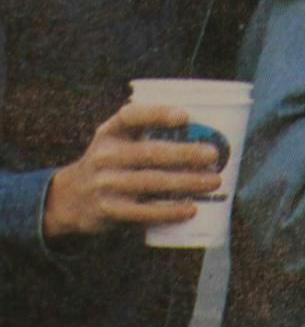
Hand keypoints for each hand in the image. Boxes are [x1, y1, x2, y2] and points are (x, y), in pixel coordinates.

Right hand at [42, 102, 222, 238]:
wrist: (69, 198)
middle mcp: (105, 156)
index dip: (157, 114)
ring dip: (186, 182)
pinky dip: (169, 211)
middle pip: (150, 153)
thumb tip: (208, 130)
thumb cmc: (111, 162)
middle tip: (214, 155)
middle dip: (185, 154)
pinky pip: (143, 212)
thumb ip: (147, 132)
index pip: (131, 116)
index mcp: (110, 132)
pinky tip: (191, 208)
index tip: (185, 115)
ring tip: (213, 181)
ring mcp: (105, 184)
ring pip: (152, 182)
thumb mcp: (117, 141)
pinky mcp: (109, 210)